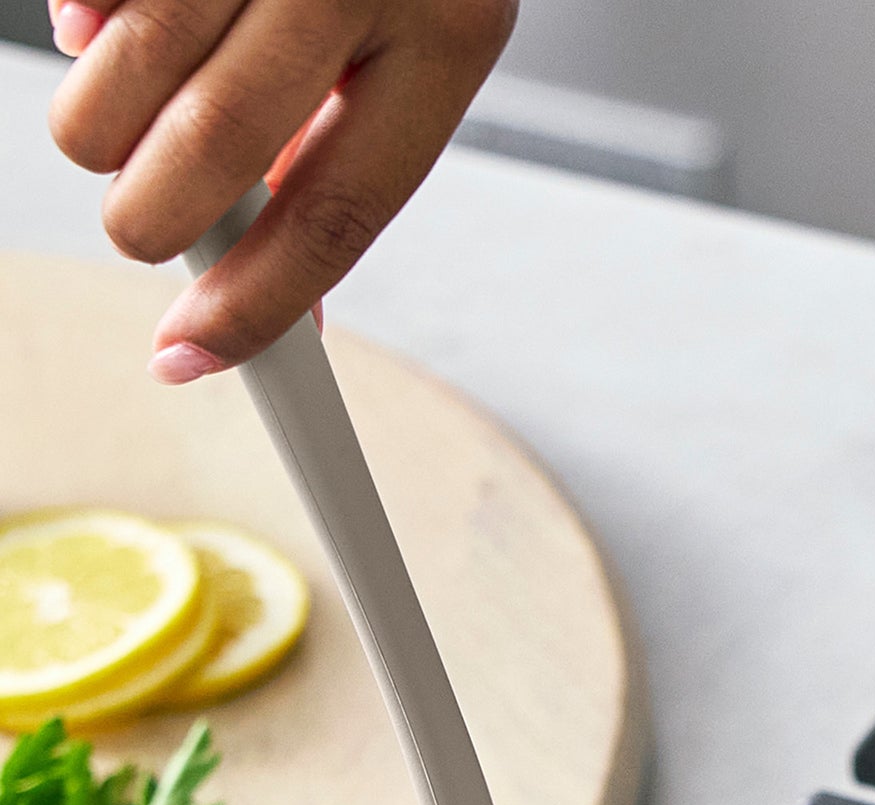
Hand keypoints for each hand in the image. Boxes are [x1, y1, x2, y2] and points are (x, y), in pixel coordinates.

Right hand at [47, 0, 513, 381]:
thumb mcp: (417, 46)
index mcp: (450, 35)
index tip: (189, 354)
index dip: (255, 300)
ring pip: (127, 62)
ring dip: (101, 123)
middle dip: (151, 215)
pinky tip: (104, 22)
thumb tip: (284, 312)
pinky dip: (78, 19)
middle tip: (138, 226)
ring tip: (118, 124)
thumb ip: (340, 159)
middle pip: (217, 143)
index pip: (339, 212)